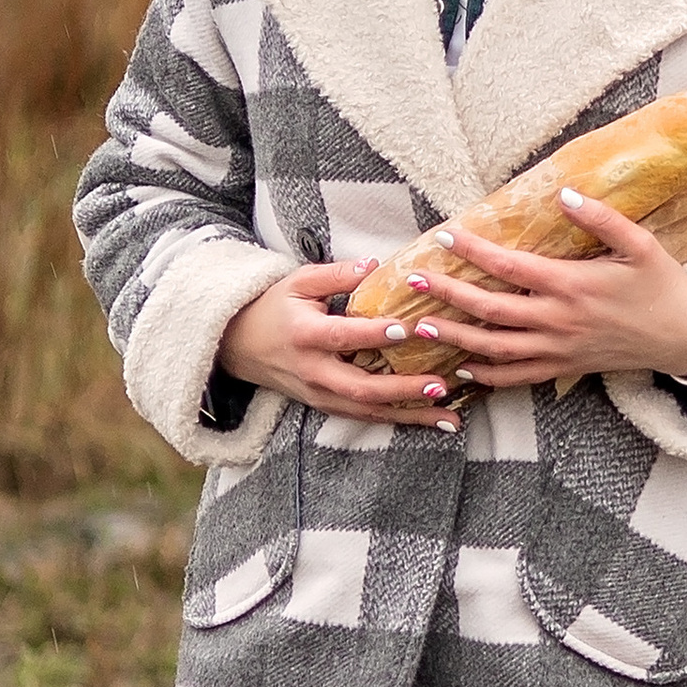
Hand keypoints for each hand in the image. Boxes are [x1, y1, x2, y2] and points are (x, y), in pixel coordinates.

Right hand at [217, 263, 465, 426]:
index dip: (378, 335)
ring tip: (448, 416)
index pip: (346, 336)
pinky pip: (365, 417)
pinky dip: (400, 421)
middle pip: (361, 388)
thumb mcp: (299, 282)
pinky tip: (432, 420)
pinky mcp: (326, 407)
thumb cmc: (274, 307)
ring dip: (411, 416)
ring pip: (368, 411)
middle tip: (441, 384)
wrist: (238, 345)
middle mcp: (314, 371)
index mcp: (306, 335)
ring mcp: (320, 395)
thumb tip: (375, 265)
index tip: (412, 329)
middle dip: (404, 390)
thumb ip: (336, 274)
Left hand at [399, 193, 686, 389]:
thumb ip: (602, 218)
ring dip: (455, 336)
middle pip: (490, 309)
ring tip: (420, 324)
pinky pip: (516, 376)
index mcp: (573, 285)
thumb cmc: (663, 286)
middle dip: (448, 295)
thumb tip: (564, 193)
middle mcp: (558, 321)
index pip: (510, 266)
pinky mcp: (563, 368)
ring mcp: (558, 350)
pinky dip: (485, 374)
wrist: (684, 337)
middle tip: (413, 281)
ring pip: (494, 347)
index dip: (474, 250)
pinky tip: (461, 366)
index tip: (444, 235)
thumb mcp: (641, 245)